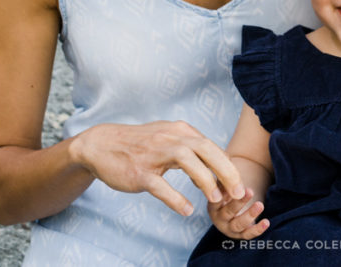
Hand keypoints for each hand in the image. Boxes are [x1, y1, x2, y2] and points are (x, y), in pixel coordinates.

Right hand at [70, 120, 244, 215]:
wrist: (102, 144)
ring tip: (216, 199)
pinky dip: (175, 198)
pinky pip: (160, 186)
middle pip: (206, 149)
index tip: (238, 184)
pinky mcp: (139, 172)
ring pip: (187, 161)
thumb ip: (191, 148)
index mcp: (180, 131)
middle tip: (238, 191)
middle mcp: (170, 138)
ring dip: (205, 180)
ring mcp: (154, 154)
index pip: (211, 147)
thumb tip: (218, 162)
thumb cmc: (140, 144)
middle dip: (226, 170)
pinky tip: (187, 210)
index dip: (228, 166)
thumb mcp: (168, 138)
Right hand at [208, 186, 268, 238]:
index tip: (232, 185)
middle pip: (228, 212)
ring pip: (238, 224)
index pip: (215, 200)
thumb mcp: (225, 185)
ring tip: (260, 205)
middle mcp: (219, 219)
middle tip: (250, 191)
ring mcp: (229, 229)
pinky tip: (266, 222)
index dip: (223, 193)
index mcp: (213, 205)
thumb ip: (226, 180)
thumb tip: (229, 172)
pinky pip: (249, 234)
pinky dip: (258, 229)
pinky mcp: (241, 235)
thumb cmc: (228, 192)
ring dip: (250, 215)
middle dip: (239, 202)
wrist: (232, 208)